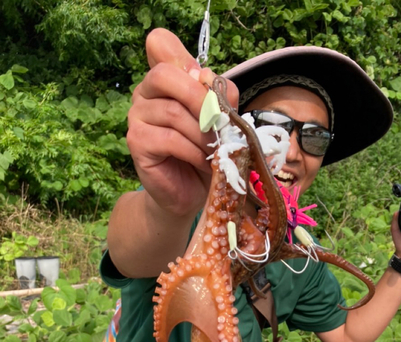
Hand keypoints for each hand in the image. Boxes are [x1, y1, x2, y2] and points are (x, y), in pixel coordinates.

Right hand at [126, 29, 238, 217]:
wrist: (190, 191)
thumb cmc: (204, 152)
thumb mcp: (219, 120)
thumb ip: (218, 95)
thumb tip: (206, 79)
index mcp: (165, 79)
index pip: (161, 44)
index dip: (184, 58)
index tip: (205, 84)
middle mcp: (145, 92)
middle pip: (165, 75)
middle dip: (199, 99)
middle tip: (218, 124)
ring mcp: (136, 116)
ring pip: (172, 112)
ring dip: (202, 134)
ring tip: (215, 151)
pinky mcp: (136, 142)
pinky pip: (169, 139)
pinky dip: (193, 151)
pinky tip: (203, 162)